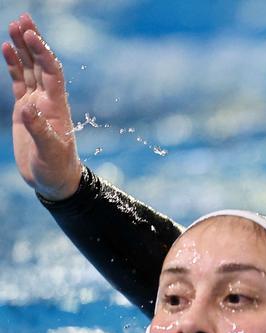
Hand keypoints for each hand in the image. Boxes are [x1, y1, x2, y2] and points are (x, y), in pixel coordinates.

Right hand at [3, 13, 82, 200]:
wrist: (55, 181)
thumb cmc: (57, 169)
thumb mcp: (50, 153)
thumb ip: (40, 131)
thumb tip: (27, 110)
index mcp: (57, 107)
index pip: (51, 72)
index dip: (43, 53)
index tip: (33, 35)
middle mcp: (48, 101)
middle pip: (41, 64)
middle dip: (34, 42)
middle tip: (24, 18)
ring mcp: (36, 104)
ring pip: (29, 69)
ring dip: (23, 48)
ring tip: (15, 25)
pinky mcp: (25, 110)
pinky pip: (19, 82)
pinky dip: (14, 65)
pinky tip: (7, 49)